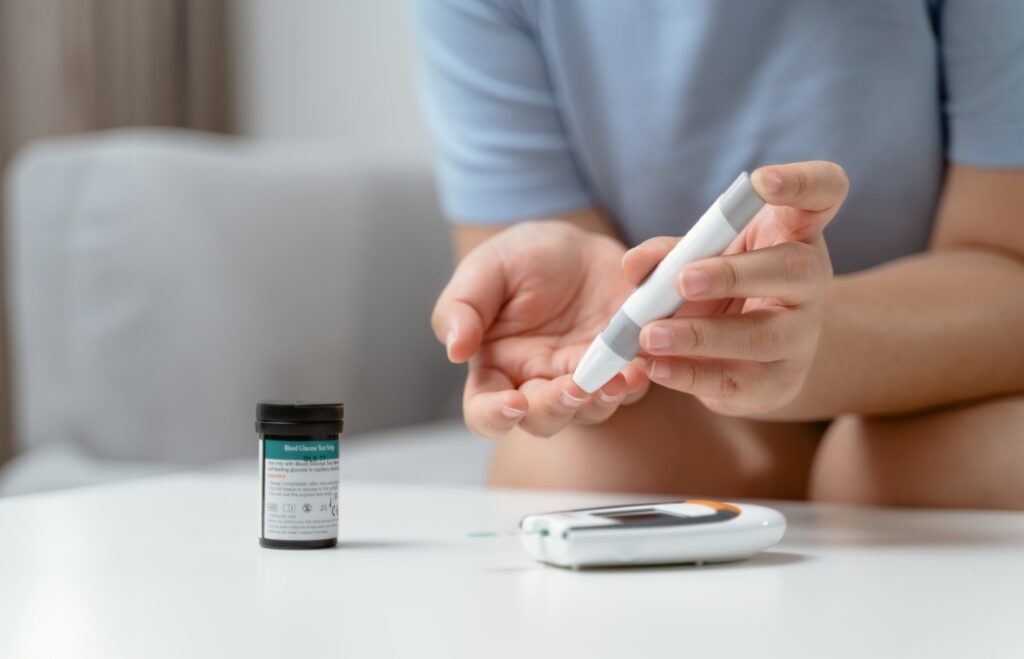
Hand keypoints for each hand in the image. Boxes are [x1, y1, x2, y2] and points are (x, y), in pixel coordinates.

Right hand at [432, 221, 649, 437]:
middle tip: (574, 386)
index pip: (485, 412)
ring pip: (591, 410)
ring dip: (602, 399)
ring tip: (617, 377)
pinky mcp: (621, 365)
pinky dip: (636, 381)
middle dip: (558, 407)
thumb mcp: (484, 270)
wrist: (573, 244)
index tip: (513, 402)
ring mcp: (583, 377)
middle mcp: (539, 383)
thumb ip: (462, 306)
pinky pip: (631, 386)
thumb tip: (454, 349)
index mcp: (496, 369)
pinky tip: (639, 366)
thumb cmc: (520, 260)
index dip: (495, 416)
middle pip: (543, 419)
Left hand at [622, 161, 848, 416]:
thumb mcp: (698, 258)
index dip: (801, 182)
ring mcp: (802, 336)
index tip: (760, 181)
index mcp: (796, 232)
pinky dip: (691, 376)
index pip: (824, 192)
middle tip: (682, 280)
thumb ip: (666, 255)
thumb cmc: (725, 288)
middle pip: (793, 269)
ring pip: (763, 336)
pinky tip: (656, 368)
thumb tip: (632, 264)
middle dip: (733, 274)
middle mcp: (810, 281)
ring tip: (650, 335)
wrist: (752, 357)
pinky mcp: (777, 382)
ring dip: (701, 335)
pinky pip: (736, 381)